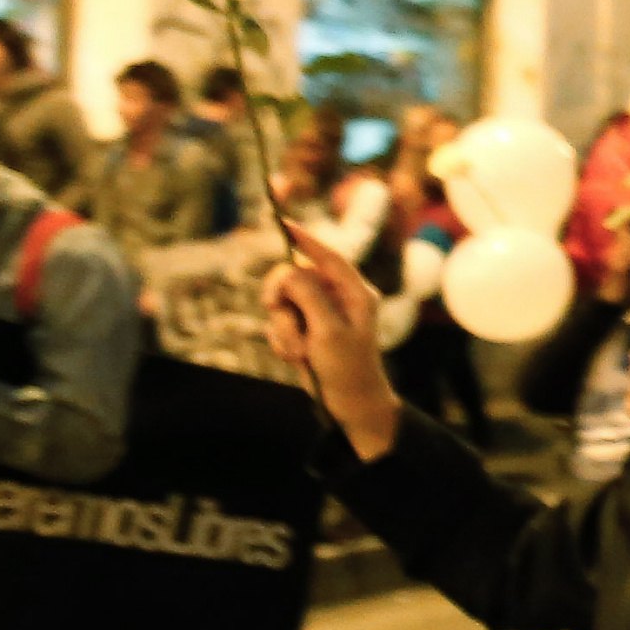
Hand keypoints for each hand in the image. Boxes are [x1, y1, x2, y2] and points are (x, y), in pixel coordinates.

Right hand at [257, 230, 404, 459]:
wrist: (348, 405)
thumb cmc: (347, 368)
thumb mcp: (329, 330)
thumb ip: (309, 296)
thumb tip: (290, 270)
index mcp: (355, 293)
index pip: (329, 257)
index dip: (306, 240)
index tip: (283, 224)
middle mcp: (337, 299)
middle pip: (294, 277)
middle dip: (282, 299)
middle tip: (275, 309)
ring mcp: (320, 315)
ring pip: (281, 303)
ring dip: (283, 329)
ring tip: (299, 352)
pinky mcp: (305, 331)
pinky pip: (279, 325)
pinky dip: (282, 341)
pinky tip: (297, 358)